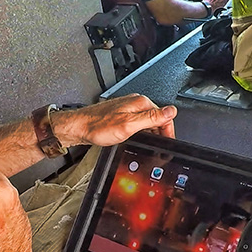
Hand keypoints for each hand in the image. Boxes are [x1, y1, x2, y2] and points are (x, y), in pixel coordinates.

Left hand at [53, 94, 176, 146]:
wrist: (80, 128)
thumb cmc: (99, 126)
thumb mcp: (129, 125)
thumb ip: (151, 118)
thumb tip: (171, 111)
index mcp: (140, 103)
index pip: (165, 115)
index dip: (168, 131)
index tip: (168, 142)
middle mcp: (135, 103)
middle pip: (156, 118)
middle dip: (159, 133)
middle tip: (157, 148)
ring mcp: (127, 109)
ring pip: (146, 122)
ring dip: (149, 134)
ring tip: (145, 145)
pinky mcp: (121, 115)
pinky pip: (136, 124)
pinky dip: (139, 133)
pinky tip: (132, 139)